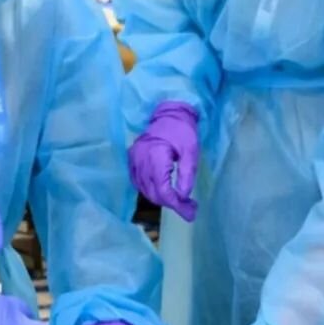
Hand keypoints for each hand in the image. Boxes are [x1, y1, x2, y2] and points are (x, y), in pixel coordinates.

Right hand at [128, 102, 199, 221]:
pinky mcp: (132, 158)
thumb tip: (184, 197)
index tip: (189, 211)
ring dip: (159, 198)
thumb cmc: (182, 131)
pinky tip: (161, 192)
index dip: (175, 203)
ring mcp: (133, 159)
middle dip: (170, 203)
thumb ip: (187, 175)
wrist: (169, 113)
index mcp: (155, 156)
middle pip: (152, 192)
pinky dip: (148, 190)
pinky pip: (137, 181)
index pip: (162, 189)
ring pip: (143, 189)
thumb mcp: (191, 152)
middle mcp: (140, 159)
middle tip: (188, 209)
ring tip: (177, 201)